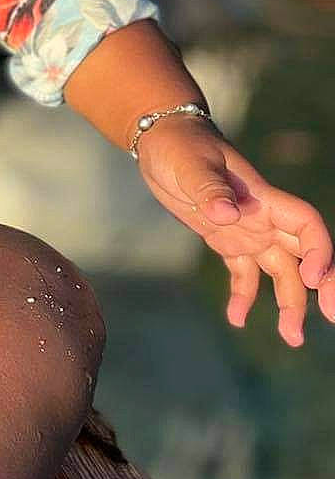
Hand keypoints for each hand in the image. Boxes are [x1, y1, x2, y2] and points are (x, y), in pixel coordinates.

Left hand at [137, 118, 334, 346]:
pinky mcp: (224, 239)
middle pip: (304, 254)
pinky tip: (236, 319)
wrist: (161, 140)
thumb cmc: (178, 145)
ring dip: (289, 303)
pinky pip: (243, 273)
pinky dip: (243, 296)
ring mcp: (246, 230)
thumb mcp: (189, 165)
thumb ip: (209, 188)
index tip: (314, 279)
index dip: (318, 251)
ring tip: (291, 338)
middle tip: (331, 318)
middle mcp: (262, 217)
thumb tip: (227, 213)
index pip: (306, 225)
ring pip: (280, 271)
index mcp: (262, 198)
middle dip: (323, 286)